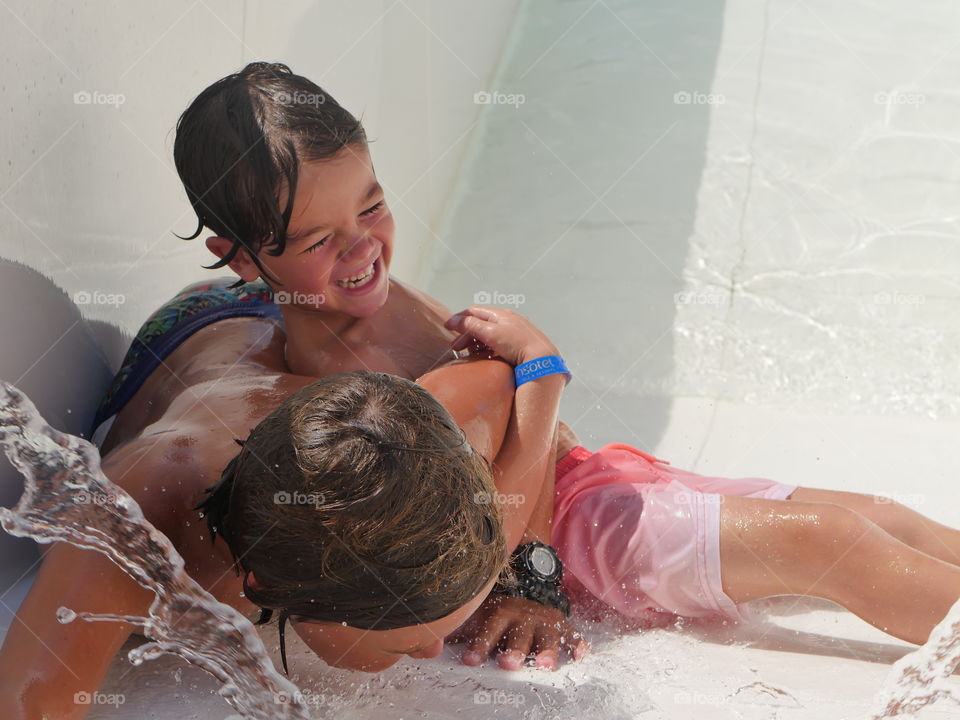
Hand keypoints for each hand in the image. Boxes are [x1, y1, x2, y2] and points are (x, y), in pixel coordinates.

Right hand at [443, 306, 558, 366]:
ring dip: (476, 342)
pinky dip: (487, 349)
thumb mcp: (490, 333)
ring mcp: (515, 333)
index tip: (447, 327)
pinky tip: (485, 357)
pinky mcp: (519, 346)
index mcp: (501, 314)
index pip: (474, 311)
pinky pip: (498, 344)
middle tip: (455, 347)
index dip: (459, 319)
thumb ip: (471, 325)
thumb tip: (455, 320)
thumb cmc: (517, 344)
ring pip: (489, 334)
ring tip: (468, 353)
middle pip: (481, 324)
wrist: (541, 359)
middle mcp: (508, 320)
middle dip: (466, 334)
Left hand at [445, 593, 589, 670]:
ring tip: (545, 666)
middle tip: (508, 664)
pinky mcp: (561, 624)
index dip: (479, 645)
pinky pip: (573, 634)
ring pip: (547, 636)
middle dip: (514, 649)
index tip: (470, 660)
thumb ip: (455, 629)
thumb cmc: (496, 607)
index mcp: (498, 613)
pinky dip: (578, 645)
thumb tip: (426, 644)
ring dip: (547, 650)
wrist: (526, 582)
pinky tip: (581, 656)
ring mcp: (543, 620)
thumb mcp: (476, 612)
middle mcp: (522, 615)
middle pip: (519, 634)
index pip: (488, 630)